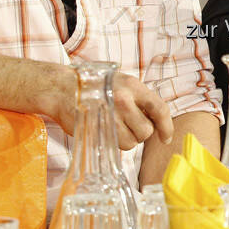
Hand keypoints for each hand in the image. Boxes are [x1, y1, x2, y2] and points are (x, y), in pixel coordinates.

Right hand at [49, 68, 173, 150]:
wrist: (62, 88)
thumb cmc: (94, 86)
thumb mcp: (121, 83)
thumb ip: (139, 99)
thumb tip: (155, 121)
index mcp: (133, 86)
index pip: (160, 109)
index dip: (166, 126)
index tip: (165, 138)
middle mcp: (124, 100)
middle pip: (146, 130)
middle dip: (140, 133)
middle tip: (128, 125)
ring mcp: (110, 115)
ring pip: (132, 142)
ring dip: (127, 139)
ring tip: (114, 126)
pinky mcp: (97, 129)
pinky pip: (117, 146)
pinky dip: (115, 143)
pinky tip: (106, 130)